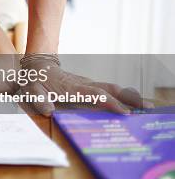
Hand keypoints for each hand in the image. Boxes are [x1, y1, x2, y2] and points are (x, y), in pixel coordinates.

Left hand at [19, 54, 148, 115]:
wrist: (37, 65)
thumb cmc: (35, 81)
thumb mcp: (31, 90)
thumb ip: (39, 100)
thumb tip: (49, 111)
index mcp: (73, 88)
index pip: (96, 94)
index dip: (110, 103)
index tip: (124, 112)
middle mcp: (84, 84)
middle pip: (111, 89)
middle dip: (129, 98)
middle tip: (147, 108)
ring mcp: (87, 83)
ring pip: (112, 88)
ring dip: (129, 96)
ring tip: (147, 107)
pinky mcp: (88, 85)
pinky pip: (107, 90)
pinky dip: (121, 96)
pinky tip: (131, 105)